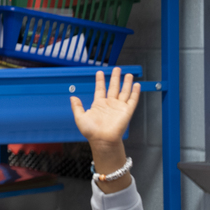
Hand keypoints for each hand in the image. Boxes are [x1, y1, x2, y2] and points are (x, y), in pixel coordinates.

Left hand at [70, 68, 138, 190]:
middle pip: (113, 87)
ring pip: (124, 91)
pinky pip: (132, 100)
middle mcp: (109, 104)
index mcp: (98, 104)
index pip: (100, 89)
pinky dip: (135, 92)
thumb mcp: (80, 117)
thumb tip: (72, 97)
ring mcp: (118, 107)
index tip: (100, 72)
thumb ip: (76, 107)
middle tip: (116, 68)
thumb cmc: (91, 132)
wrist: (102, 140)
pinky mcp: (127, 111)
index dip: (100, 80)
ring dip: (126, 83)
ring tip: (128, 74)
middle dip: (115, 78)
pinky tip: (136, 85)